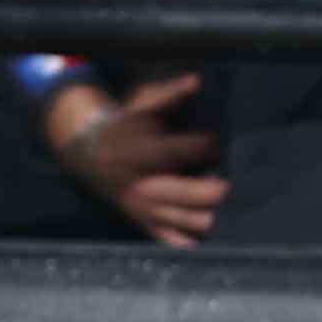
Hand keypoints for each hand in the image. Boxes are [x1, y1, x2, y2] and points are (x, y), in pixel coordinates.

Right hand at [46, 72, 225, 245]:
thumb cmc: (125, 125)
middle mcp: (143, 183)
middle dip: (214, 191)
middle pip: (187, 194)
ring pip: (187, 221)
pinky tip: (216, 233)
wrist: (91, 154)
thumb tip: (196, 80)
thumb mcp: (142, 103)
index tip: (216, 141)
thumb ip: (169, 94)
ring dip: (212, 215)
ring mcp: (145, 207)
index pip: (178, 151)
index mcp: (141, 151)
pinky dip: (195, 240)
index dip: (204, 146)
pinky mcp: (146, 224)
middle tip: (230, 182)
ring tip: (229, 205)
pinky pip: (174, 240)